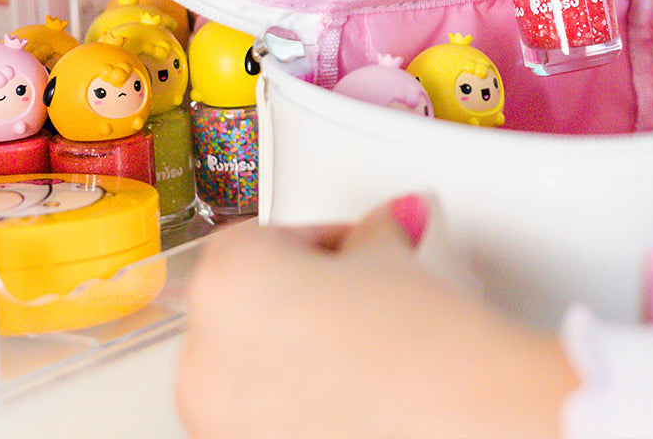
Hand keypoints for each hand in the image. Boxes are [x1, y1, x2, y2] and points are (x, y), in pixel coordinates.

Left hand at [176, 198, 577, 438]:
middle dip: (305, 294)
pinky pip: (262, 413)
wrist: (450, 422)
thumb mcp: (390, 254)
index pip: (266, 235)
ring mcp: (218, 417)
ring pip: (251, 362)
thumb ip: (369, 232)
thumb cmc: (412, 347)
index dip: (321, 240)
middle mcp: (202, 352)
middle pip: (249, 299)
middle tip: (364, 294)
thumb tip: (378, 233)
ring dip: (298, 350)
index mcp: (228, 276)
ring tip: (368, 347)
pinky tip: (356, 393)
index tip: (356, 248)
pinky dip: (298, 401)